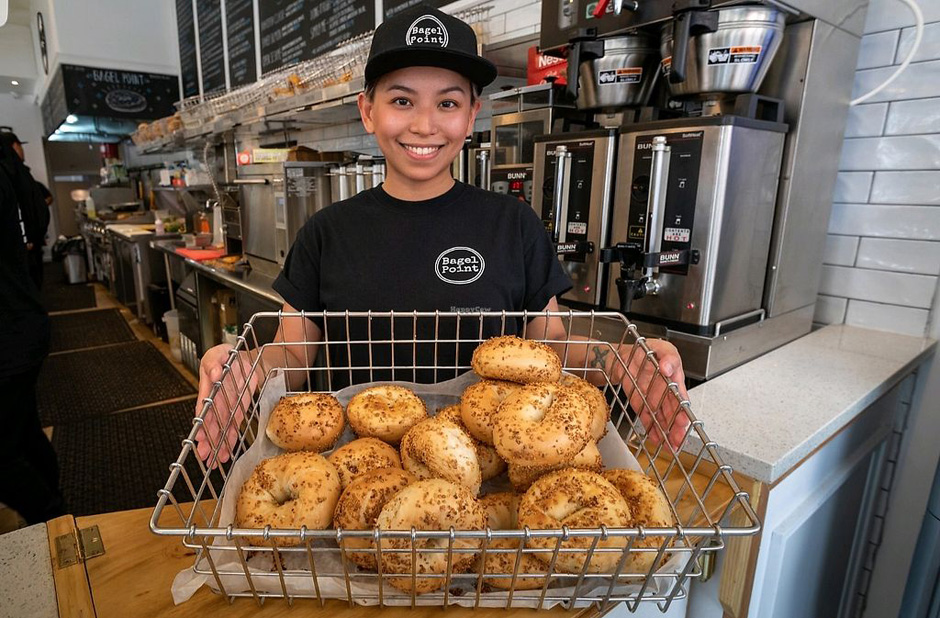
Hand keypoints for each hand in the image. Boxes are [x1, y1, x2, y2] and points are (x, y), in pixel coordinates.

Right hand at [194, 344, 258, 467]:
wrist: (245, 360)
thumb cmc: (227, 356)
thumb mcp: (219, 353)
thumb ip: (215, 362)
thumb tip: (214, 373)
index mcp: (208, 387)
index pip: (204, 407)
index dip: (203, 422)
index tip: (200, 435)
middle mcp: (215, 400)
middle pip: (211, 422)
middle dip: (208, 439)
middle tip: (204, 454)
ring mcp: (226, 407)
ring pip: (221, 428)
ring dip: (218, 443)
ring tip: (215, 459)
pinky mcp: (236, 409)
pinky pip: (233, 425)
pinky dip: (231, 438)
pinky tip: (227, 450)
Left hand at [613, 338, 690, 449]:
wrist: (623, 355)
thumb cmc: (646, 349)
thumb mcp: (659, 346)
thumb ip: (667, 355)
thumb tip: (668, 367)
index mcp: (674, 378)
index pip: (680, 397)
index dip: (682, 411)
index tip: (683, 422)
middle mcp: (665, 391)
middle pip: (673, 412)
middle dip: (676, 428)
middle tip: (677, 441)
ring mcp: (653, 398)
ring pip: (662, 418)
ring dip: (666, 432)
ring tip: (670, 446)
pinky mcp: (641, 403)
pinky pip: (647, 417)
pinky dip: (651, 428)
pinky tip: (655, 439)